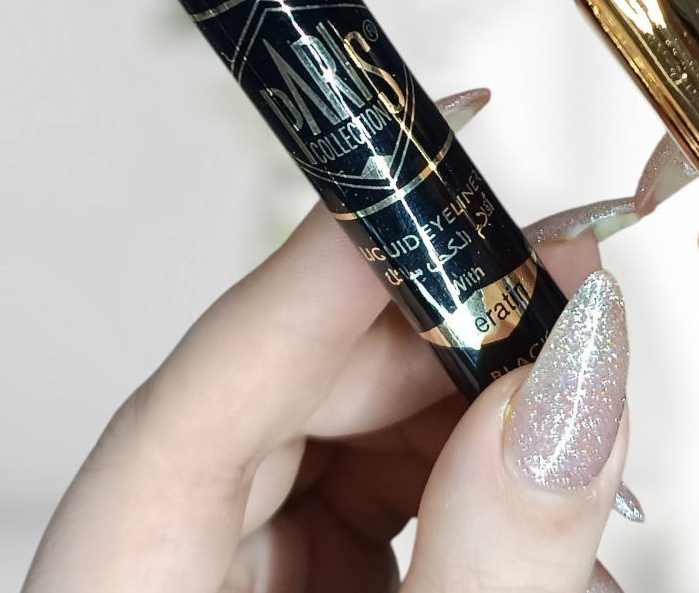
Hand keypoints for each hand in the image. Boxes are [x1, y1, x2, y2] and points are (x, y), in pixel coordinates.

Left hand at [22, 91, 632, 592]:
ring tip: (580, 412)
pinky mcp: (268, 587)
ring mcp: (208, 568)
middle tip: (573, 291)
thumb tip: (575, 388)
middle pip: (292, 383)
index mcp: (119, 579)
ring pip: (340, 429)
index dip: (340, 247)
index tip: (443, 149)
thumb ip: (492, 555)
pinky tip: (532, 497)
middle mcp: (149, 557)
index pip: (213, 370)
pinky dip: (455, 479)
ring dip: (470, 411)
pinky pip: (360, 492)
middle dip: (449, 332)